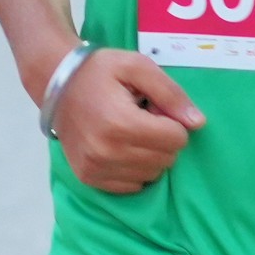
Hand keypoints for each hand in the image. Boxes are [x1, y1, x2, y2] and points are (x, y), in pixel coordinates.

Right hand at [53, 49, 204, 193]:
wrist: (56, 83)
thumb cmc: (100, 71)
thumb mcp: (138, 67)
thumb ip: (171, 93)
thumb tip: (197, 123)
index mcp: (121, 123)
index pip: (176, 139)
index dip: (172, 121)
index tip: (154, 108)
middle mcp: (107, 152)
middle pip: (166, 159)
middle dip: (163, 139)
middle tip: (142, 118)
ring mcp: (96, 168)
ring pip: (151, 175)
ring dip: (149, 155)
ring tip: (129, 132)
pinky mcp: (88, 178)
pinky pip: (132, 186)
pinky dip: (134, 169)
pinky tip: (120, 147)